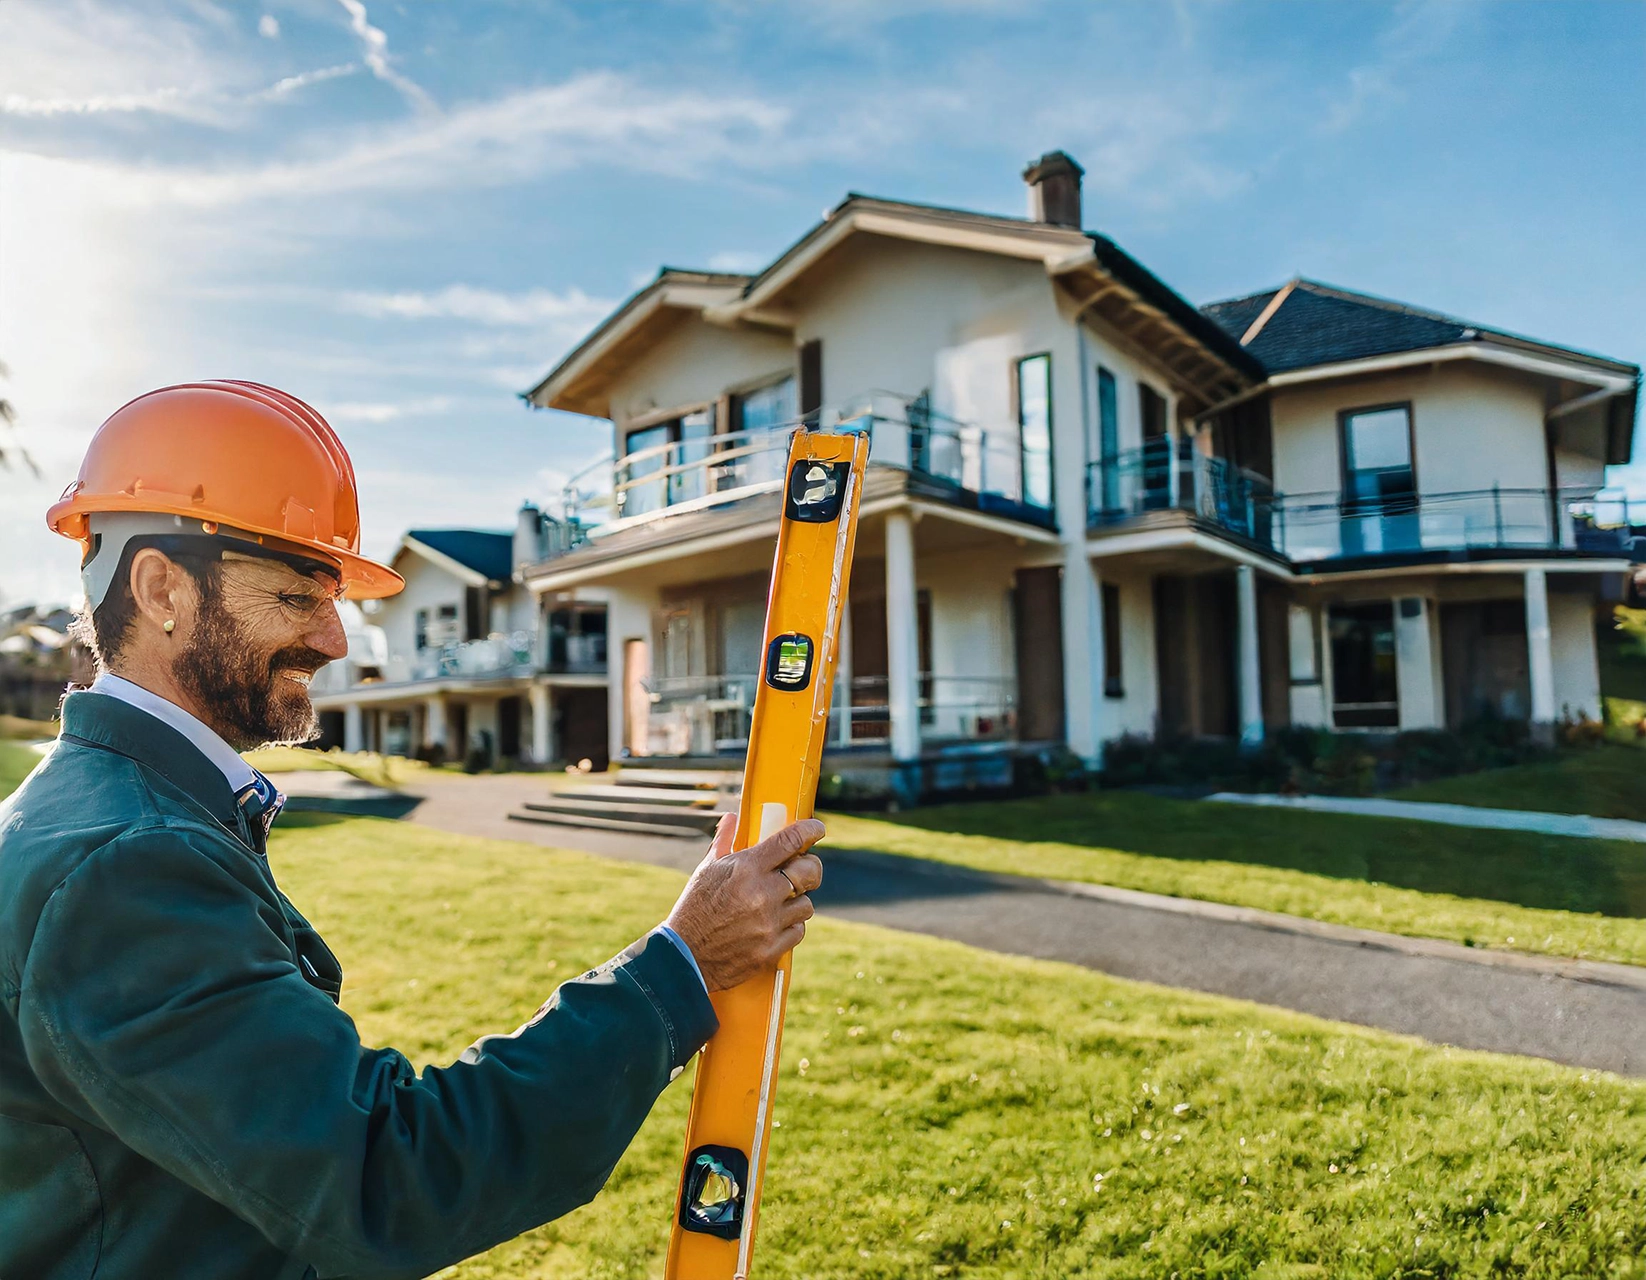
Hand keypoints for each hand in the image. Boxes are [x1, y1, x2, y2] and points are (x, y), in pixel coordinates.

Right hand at [663, 813, 823, 992]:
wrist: (684, 957)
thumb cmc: (694, 908)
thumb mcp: (706, 870)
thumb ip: (724, 841)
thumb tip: (732, 818)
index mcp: (746, 868)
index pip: (791, 839)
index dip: (810, 830)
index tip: (817, 829)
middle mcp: (762, 893)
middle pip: (809, 871)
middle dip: (810, 867)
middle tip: (802, 870)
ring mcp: (769, 923)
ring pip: (807, 904)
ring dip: (797, 901)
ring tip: (781, 902)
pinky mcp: (772, 948)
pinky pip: (798, 930)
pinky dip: (790, 926)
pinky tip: (775, 923)